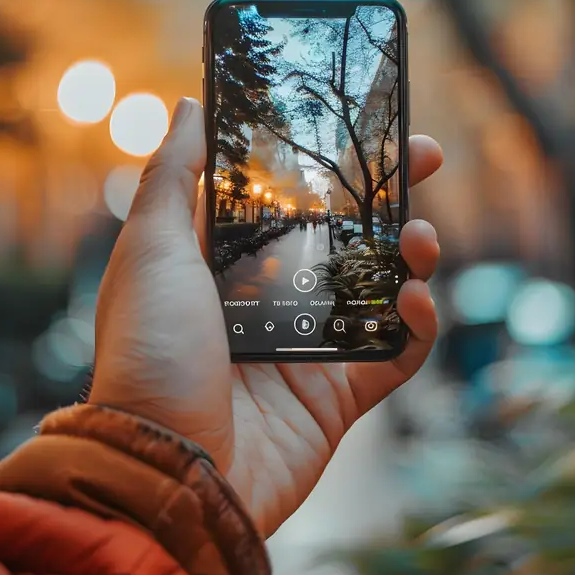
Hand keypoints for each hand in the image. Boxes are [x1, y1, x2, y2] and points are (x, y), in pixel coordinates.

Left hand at [90, 98, 441, 536]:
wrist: (165, 469)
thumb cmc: (148, 350)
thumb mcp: (150, 246)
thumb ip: (172, 174)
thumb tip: (190, 105)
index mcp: (228, 262)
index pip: (290, 196)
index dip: (327, 161)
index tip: (363, 126)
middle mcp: (272, 299)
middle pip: (346, 234)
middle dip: (389, 195)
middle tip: (426, 157)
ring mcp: (309, 347)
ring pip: (379, 287)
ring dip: (411, 254)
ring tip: (419, 236)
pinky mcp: (339, 395)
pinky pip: (395, 353)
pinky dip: (416, 324)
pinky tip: (412, 299)